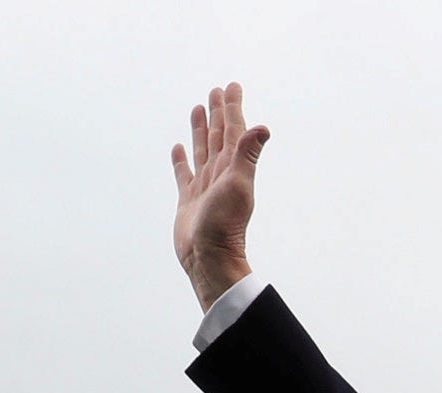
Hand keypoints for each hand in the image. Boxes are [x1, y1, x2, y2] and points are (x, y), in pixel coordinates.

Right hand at [170, 82, 266, 306]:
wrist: (208, 257)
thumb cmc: (224, 225)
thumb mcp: (239, 185)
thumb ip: (248, 154)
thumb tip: (263, 127)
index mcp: (233, 167)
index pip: (233, 130)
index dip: (233, 108)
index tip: (232, 87)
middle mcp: (219, 173)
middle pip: (218, 135)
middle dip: (218, 112)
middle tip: (216, 91)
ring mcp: (204, 186)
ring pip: (202, 149)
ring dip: (200, 129)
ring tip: (198, 108)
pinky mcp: (189, 199)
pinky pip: (184, 173)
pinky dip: (181, 160)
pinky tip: (178, 148)